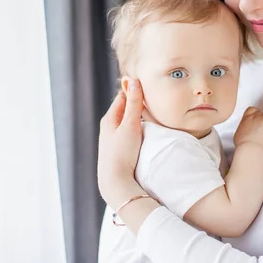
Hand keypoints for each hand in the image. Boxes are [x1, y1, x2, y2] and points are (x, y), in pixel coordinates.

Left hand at [97, 78, 144, 206]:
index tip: (149, 86)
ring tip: (152, 112)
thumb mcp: (130, 126)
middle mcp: (109, 126)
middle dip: (138, 102)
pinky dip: (137, 127)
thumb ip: (134, 104)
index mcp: (109, 118)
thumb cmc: (122, 153)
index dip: (135, 90)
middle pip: (125, 108)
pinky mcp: (118, 148)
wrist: (115, 182)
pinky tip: (145, 131)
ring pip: (127, 120)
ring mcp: (113, 138)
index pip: (123, 96)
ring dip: (138, 116)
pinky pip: (128, 132)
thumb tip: (134, 80)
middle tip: (154, 98)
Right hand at [233, 106, 262, 147]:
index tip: (256, 122)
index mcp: (246, 118)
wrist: (251, 148)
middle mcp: (254, 116)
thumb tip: (246, 130)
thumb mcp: (239, 133)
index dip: (255, 115)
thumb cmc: (244, 145)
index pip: (252, 110)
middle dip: (262, 120)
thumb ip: (244, 128)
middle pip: (261, 113)